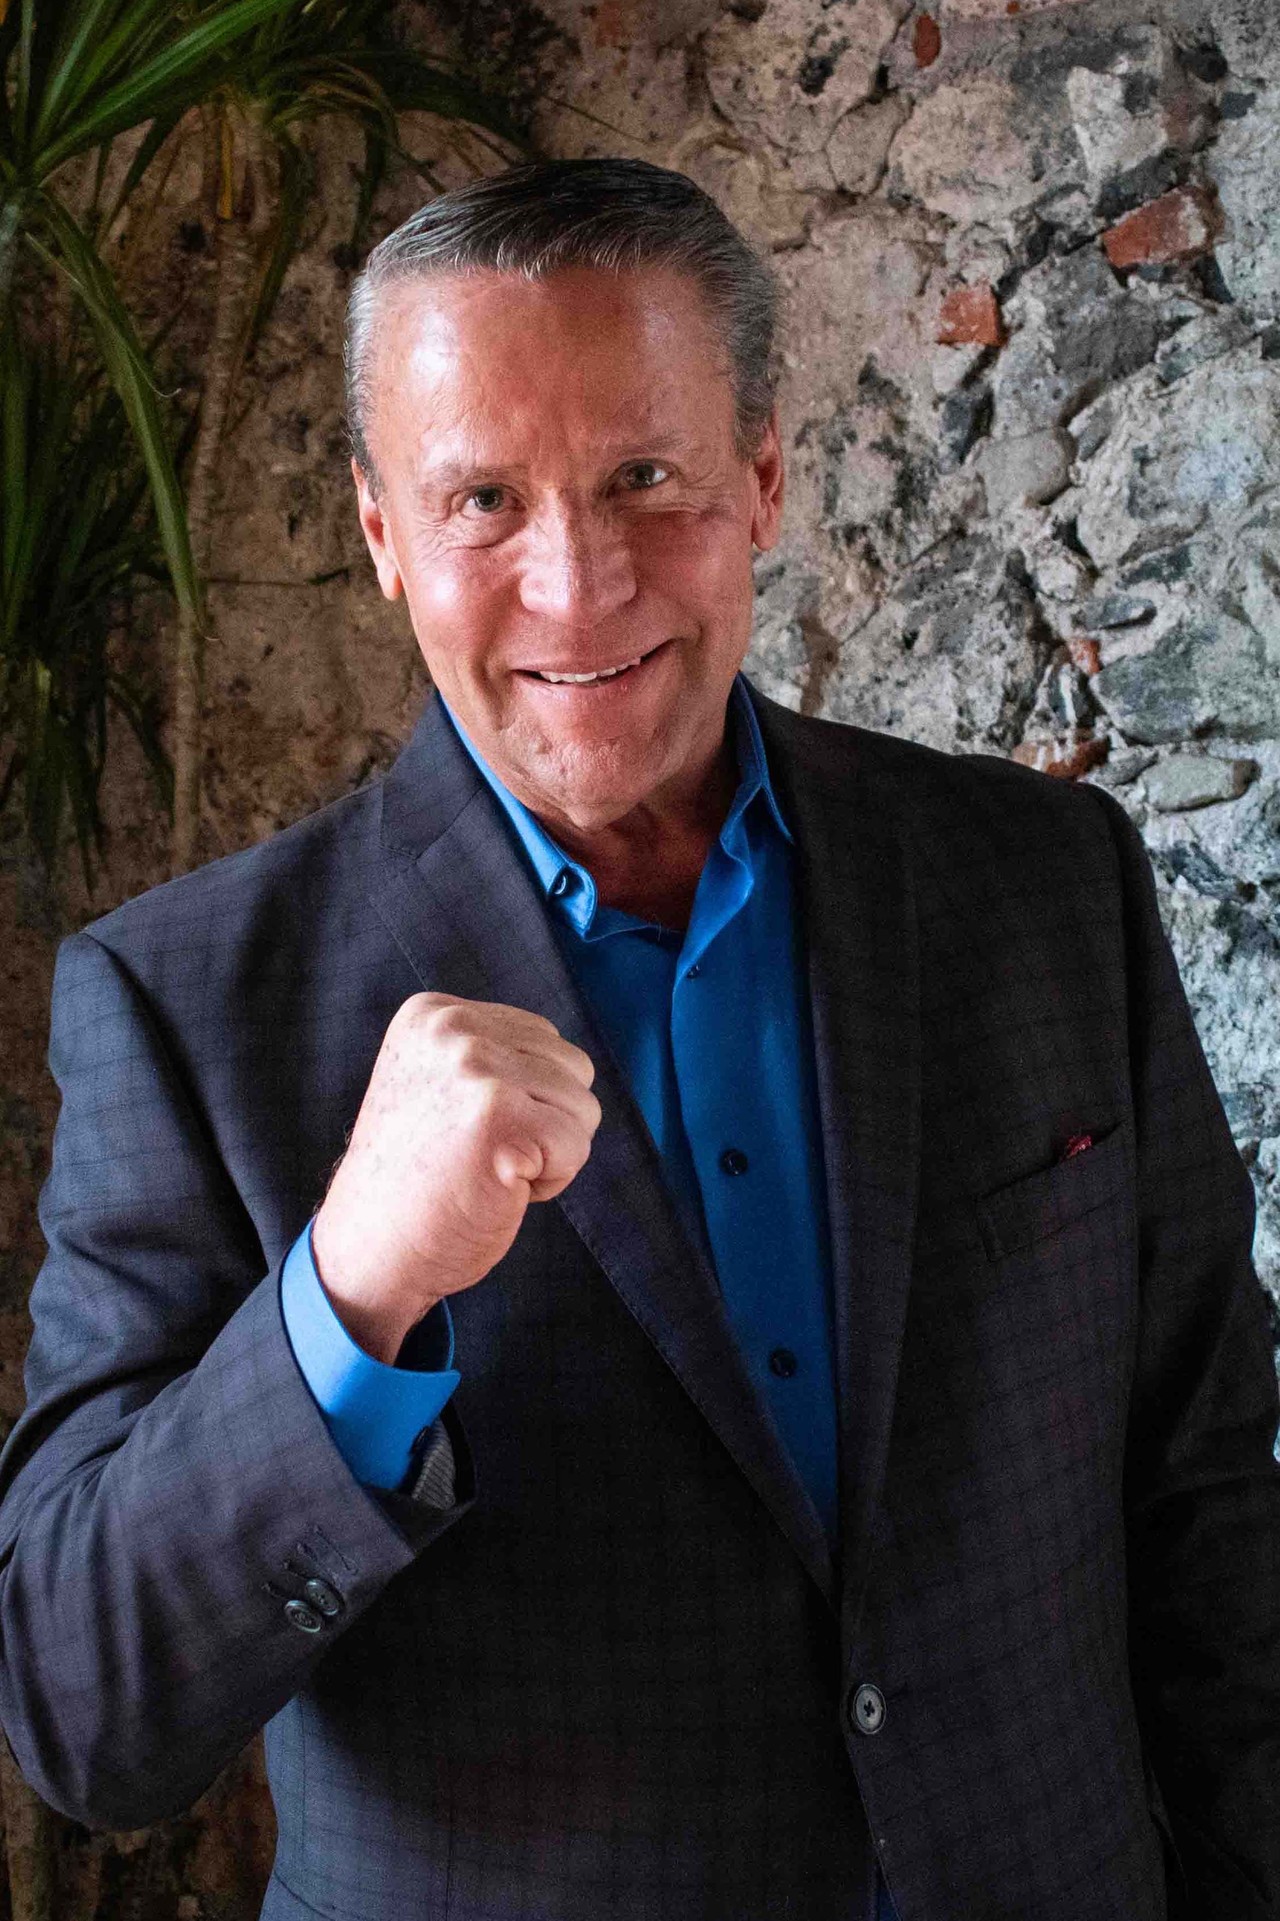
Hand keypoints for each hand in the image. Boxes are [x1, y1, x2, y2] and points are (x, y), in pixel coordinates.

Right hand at [311, 993, 600, 1361]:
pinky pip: (578, 1145)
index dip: (525, 1097)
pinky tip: (499, 1189)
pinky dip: (552, 1181)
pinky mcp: (501, 1118)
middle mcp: (452, 1030)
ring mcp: (475, 1070)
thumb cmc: (418, 1179)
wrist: (370, 1250)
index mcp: (433, 1014)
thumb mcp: (439, 1084)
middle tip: (478, 1155)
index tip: (464, 1128)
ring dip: (549, 1151)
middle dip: (544, 1121)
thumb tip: (565, 1058)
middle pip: (572, 1067)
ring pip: (582, 1105)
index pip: (542, 1039)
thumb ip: (491, 1054)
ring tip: (486, 1170)